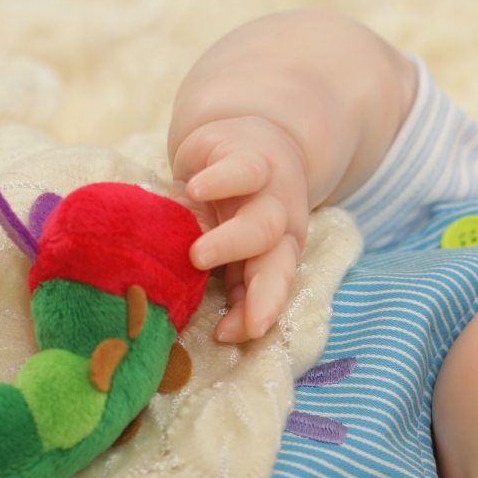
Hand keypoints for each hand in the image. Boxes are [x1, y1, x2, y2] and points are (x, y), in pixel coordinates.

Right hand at [171, 116, 309, 342]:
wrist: (249, 141)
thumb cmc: (232, 207)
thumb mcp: (226, 244)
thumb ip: (221, 278)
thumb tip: (209, 321)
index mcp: (276, 253)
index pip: (270, 288)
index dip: (255, 312)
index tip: (226, 335)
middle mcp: (280, 226)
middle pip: (275, 262)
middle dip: (257, 290)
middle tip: (223, 312)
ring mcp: (268, 192)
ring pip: (263, 223)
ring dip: (232, 243)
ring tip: (197, 256)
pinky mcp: (248, 155)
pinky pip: (242, 170)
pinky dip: (221, 181)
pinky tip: (197, 190)